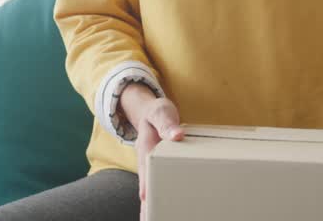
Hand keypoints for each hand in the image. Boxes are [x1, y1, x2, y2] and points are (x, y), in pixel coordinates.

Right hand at [120, 82, 184, 220]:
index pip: (146, 170)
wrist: (150, 113)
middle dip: (146, 206)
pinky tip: (163, 213)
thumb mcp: (161, 111)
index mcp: (146, 149)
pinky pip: (158, 188)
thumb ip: (166, 122)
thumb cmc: (157, 112)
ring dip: (150, 208)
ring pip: (150, 192)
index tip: (145, 198)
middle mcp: (146, 162)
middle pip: (145, 188)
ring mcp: (151, 168)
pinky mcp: (159, 170)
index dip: (146, 184)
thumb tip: (177, 135)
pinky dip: (158, 202)